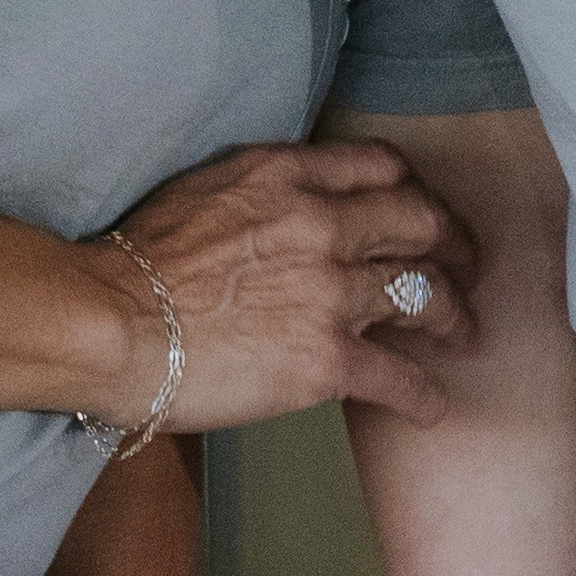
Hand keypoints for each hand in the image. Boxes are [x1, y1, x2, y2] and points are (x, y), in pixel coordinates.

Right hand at [101, 140, 473, 429]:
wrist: (108, 320)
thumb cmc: (136, 260)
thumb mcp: (205, 187)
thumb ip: (264, 187)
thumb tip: (295, 202)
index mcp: (287, 175)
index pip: (381, 167)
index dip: (415, 192)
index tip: (424, 212)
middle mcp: (322, 223)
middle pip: (422, 223)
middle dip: (456, 246)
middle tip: (468, 266)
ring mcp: (330, 292)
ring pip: (425, 294)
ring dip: (453, 316)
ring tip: (464, 333)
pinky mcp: (325, 359)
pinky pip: (397, 377)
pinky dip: (423, 395)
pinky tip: (432, 408)